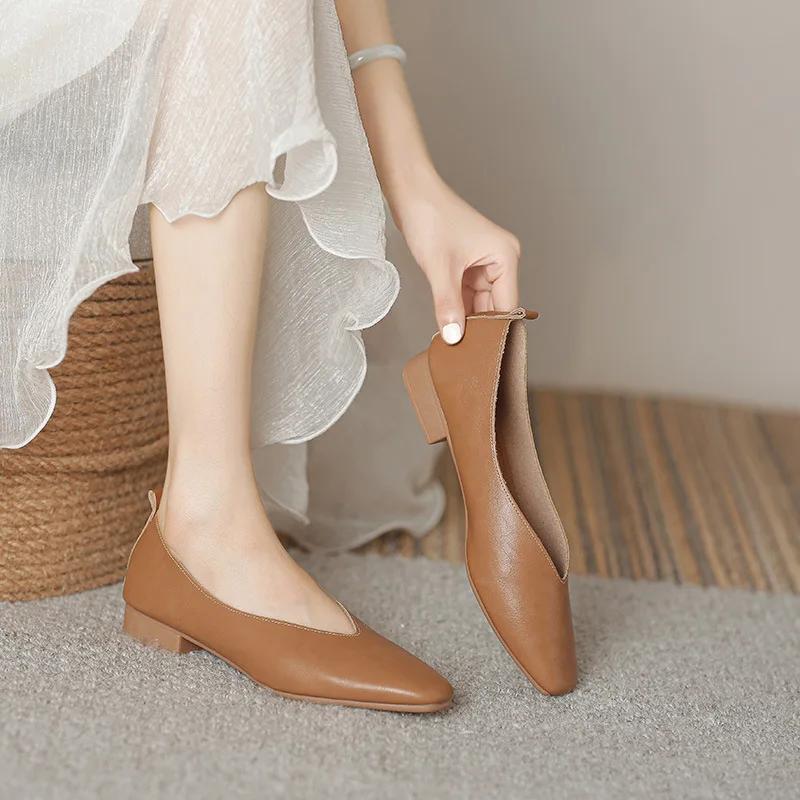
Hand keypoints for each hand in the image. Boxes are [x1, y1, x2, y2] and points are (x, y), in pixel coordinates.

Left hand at [394, 173, 519, 344]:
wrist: (410, 193)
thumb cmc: (430, 218)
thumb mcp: (439, 268)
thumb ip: (448, 305)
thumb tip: (454, 338)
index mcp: (505, 256)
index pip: (507, 306)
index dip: (495, 331)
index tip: (483, 356)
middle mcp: (500, 261)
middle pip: (494, 307)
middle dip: (478, 329)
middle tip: (465, 357)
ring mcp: (483, 264)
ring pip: (479, 304)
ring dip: (466, 321)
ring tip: (454, 346)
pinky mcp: (466, 266)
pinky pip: (466, 296)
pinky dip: (457, 310)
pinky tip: (448, 328)